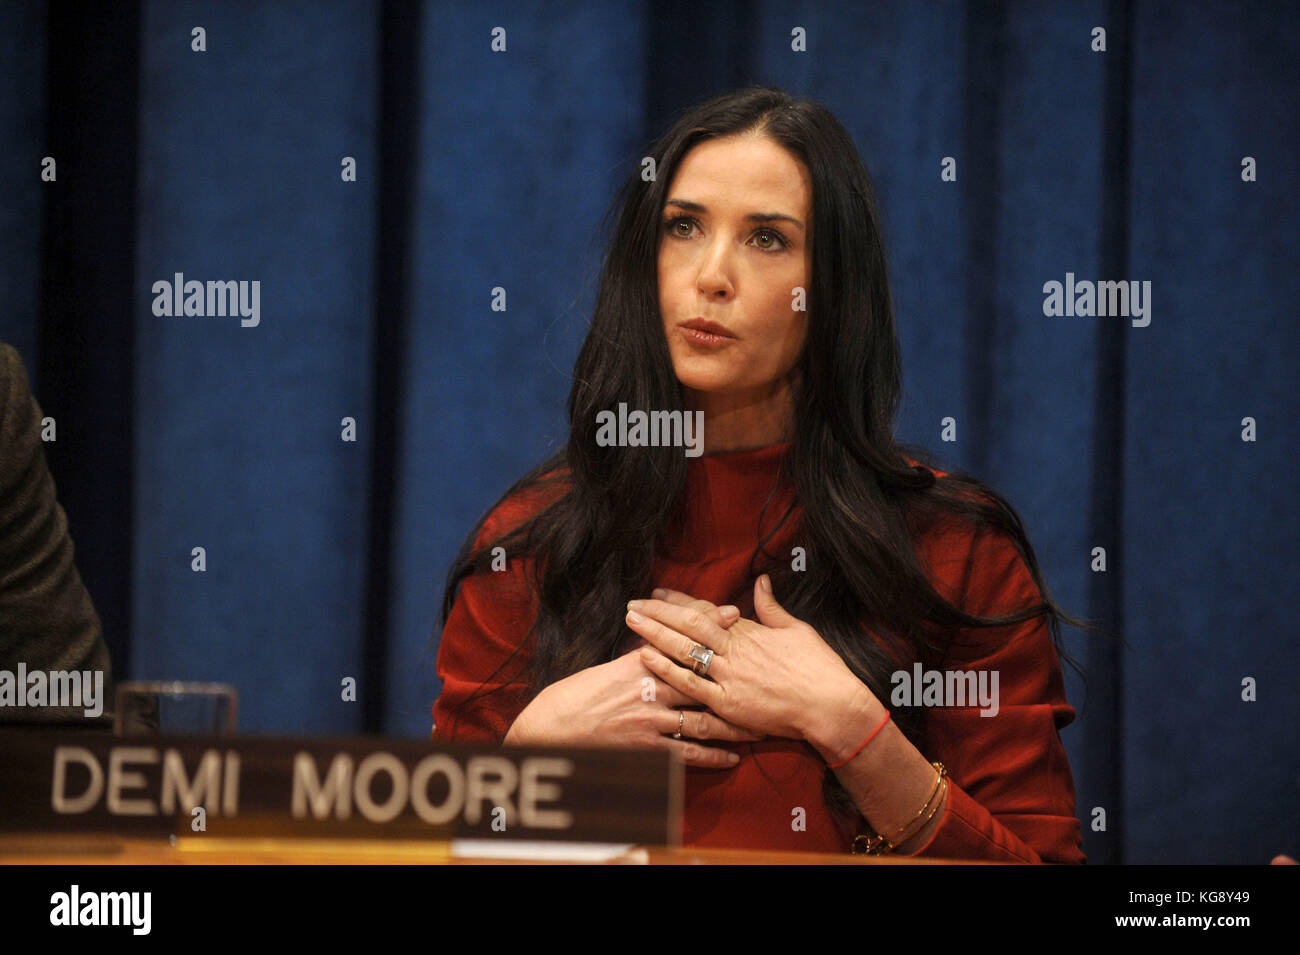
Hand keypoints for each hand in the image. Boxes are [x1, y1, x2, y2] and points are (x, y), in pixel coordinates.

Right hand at [504, 609, 763, 768]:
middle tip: (764, 676)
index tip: (736, 614)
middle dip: (734, 677)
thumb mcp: (607, 670)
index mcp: (639, 664)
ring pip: (703, 721)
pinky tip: (730, 757)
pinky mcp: (646, 749)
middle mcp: (649, 689)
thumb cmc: (576, 697)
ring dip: (733, 725)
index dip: (711, 628)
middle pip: (702, 680)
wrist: (550, 729)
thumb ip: (638, 658)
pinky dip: (711, 756)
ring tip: (758, 727)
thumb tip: (658, 644)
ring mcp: (649, 720)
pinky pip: (687, 754)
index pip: (682, 640)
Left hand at [627, 576, 869, 742]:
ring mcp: (729, 676)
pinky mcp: (728, 703)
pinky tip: (645, 656)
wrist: (831, 705)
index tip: (658, 592)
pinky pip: (690, 684)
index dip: (679, 600)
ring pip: (683, 649)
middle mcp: (735, 649)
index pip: (706, 609)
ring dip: (654, 633)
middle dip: (658, 612)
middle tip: (632, 603)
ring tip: (631, 621)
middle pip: (688, 624)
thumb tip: (761, 582)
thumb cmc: (819, 668)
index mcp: (749, 631)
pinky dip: (666, 669)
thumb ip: (772, 608)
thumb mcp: (797, 630)